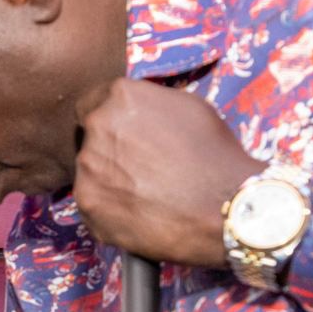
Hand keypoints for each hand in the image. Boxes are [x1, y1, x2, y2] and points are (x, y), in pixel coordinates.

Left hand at [73, 79, 260, 267]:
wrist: (224, 206)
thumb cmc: (215, 155)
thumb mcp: (188, 108)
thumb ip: (150, 105)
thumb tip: (139, 114)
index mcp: (121, 96)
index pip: (92, 104)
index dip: (109, 122)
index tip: (122, 137)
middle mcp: (97, 127)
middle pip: (89, 139)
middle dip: (108, 151)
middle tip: (137, 169)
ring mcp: (88, 168)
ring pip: (89, 173)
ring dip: (108, 182)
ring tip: (142, 196)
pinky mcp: (89, 206)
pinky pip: (93, 206)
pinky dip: (110, 212)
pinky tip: (138, 215)